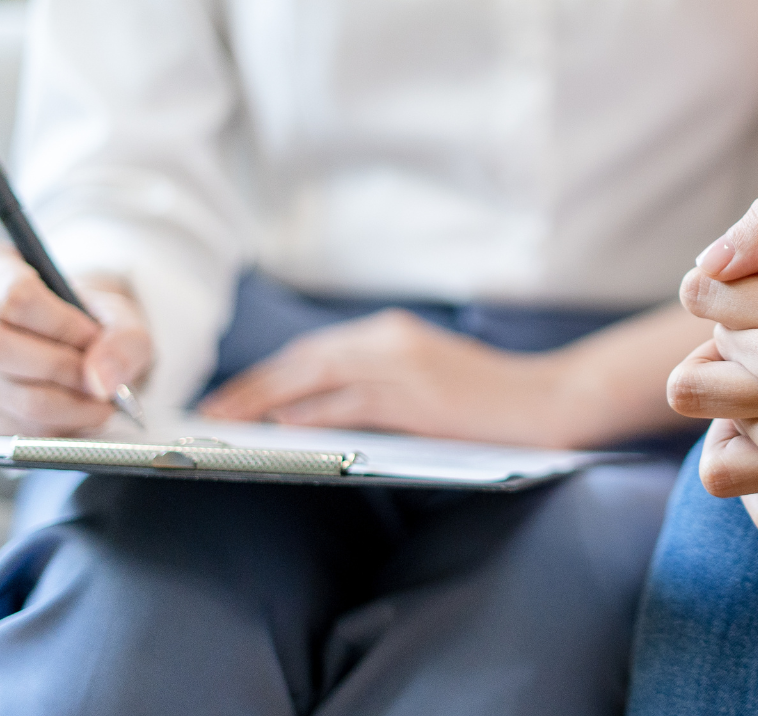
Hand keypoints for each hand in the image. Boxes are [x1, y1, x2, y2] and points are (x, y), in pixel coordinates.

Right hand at [0, 238, 152, 435]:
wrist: (73, 342)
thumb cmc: (83, 317)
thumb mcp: (116, 312)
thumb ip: (122, 337)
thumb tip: (102, 379)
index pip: (13, 295)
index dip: (62, 325)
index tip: (94, 340)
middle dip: (59, 369)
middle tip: (101, 381)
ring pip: (1, 391)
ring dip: (63, 405)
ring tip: (99, 403)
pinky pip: (3, 429)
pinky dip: (50, 430)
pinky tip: (75, 415)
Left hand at [196, 309, 586, 446]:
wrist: (547, 400)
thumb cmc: (488, 400)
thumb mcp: (425, 378)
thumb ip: (374, 384)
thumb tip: (308, 410)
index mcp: (393, 332)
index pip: (312, 351)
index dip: (266, 372)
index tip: (230, 392)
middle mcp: (392, 339)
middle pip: (303, 359)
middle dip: (251, 383)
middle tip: (210, 408)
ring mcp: (403, 365)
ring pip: (316, 377)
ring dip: (266, 399)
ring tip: (229, 421)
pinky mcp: (415, 396)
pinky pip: (350, 402)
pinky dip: (312, 412)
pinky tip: (281, 425)